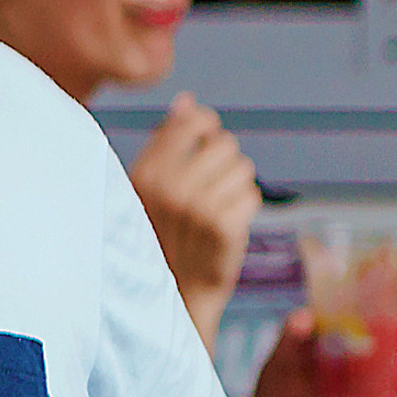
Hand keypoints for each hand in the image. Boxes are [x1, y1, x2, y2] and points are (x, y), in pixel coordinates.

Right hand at [131, 94, 259, 335]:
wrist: (171, 294)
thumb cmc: (160, 235)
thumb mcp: (149, 185)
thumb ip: (167, 141)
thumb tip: (186, 102)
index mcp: (145, 171)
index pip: (192, 121)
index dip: (206, 128)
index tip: (203, 146)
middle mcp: (169, 186)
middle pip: (224, 143)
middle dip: (222, 163)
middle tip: (207, 191)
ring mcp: (197, 206)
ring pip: (242, 168)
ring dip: (235, 187)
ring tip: (213, 210)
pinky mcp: (224, 226)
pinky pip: (251, 196)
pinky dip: (244, 210)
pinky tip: (225, 226)